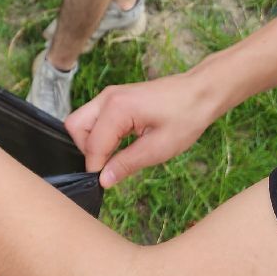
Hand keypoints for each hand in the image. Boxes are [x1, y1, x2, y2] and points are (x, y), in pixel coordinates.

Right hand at [65, 73, 215, 188]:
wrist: (200, 93)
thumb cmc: (185, 118)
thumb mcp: (158, 148)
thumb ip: (126, 164)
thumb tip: (103, 180)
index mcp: (117, 108)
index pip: (91, 145)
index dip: (96, 169)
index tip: (107, 182)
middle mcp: (108, 97)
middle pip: (76, 127)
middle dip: (87, 151)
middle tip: (110, 166)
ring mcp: (110, 95)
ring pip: (83, 122)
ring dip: (93, 143)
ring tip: (117, 157)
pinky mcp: (116, 99)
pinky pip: (95, 118)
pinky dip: (101, 135)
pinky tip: (121, 145)